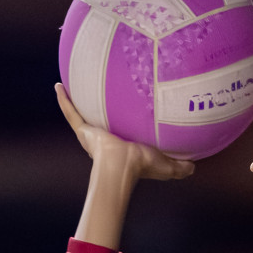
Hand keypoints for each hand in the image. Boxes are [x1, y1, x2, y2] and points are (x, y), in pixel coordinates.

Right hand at [55, 84, 193, 181]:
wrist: (121, 165)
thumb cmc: (141, 167)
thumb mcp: (166, 166)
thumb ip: (180, 167)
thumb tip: (193, 167)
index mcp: (121, 146)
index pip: (123, 133)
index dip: (124, 126)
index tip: (127, 116)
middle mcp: (104, 139)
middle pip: (100, 121)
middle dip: (97, 111)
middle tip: (99, 96)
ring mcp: (91, 134)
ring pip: (81, 115)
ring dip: (75, 102)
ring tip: (72, 85)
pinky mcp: (83, 130)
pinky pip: (71, 112)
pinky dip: (64, 100)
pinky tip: (58, 86)